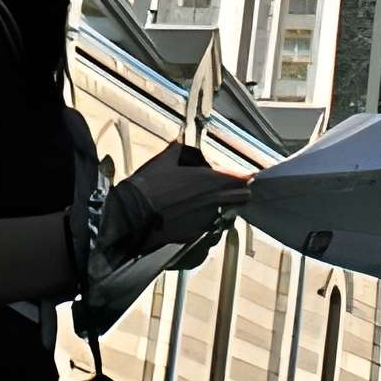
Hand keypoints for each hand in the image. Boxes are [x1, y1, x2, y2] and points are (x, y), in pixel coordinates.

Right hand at [122, 145, 248, 248]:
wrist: (132, 214)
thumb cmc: (149, 185)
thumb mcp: (167, 157)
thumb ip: (184, 149)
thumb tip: (185, 143)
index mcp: (211, 181)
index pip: (241, 179)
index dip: (245, 176)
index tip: (248, 175)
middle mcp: (214, 203)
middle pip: (240, 198)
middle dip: (237, 192)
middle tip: (230, 186)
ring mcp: (206, 222)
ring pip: (224, 213)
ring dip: (220, 207)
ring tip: (202, 201)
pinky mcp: (195, 237)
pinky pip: (208, 227)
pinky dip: (204, 221)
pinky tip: (188, 215)